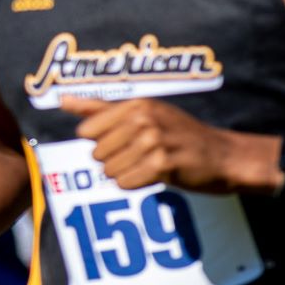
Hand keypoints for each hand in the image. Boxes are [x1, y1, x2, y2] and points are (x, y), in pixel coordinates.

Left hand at [62, 96, 277, 193]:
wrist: (224, 156)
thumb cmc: (178, 133)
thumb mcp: (143, 112)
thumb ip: (98, 107)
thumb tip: (61, 100)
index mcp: (135, 104)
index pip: (87, 132)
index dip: (101, 142)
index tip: (125, 140)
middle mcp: (143, 119)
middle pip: (96, 153)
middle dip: (114, 159)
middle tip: (142, 155)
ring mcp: (154, 142)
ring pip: (109, 170)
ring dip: (125, 173)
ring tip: (148, 165)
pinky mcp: (162, 166)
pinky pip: (124, 182)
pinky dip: (134, 184)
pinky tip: (153, 176)